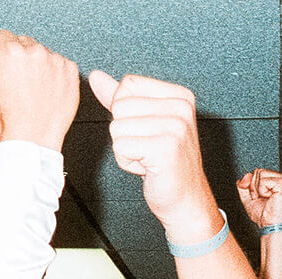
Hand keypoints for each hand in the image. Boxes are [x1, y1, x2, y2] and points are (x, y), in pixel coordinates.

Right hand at [0, 31, 78, 151]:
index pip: (3, 37)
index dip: (2, 51)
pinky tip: (46, 91)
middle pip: (25, 43)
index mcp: (11, 52)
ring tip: (34, 90)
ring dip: (39, 67)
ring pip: (43, 54)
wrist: (31, 136)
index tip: (5, 61)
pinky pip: (60, 65)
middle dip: (21, 59)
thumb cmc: (8, 116)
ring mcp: (54, 61)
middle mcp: (35, 52)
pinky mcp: (70, 71)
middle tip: (20, 81)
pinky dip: (55, 75)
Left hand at [89, 71, 218, 240]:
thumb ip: (119, 98)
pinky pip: (121, 147)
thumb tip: (96, 76)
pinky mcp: (165, 148)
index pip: (128, 86)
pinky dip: (127, 162)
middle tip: (147, 149)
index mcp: (179, 96)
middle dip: (124, 133)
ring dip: (125, 149)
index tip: (146, 131)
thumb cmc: (164, 163)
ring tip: (148, 159)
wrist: (185, 199)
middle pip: (120, 106)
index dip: (125, 112)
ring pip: (117, 128)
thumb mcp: (142, 124)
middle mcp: (181, 107)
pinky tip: (147, 168)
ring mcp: (175, 127)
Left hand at [236, 169, 281, 226]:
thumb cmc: (265, 215)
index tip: (259, 197)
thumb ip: (244, 185)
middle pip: (259, 171)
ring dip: (258, 189)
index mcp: (280, 180)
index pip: (259, 172)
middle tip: (262, 199)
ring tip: (266, 199)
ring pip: (260, 174)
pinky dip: (262, 191)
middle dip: (255, 187)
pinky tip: (270, 198)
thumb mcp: (249, 198)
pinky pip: (263, 181)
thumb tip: (245, 175)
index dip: (253, 185)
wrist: (271, 226)